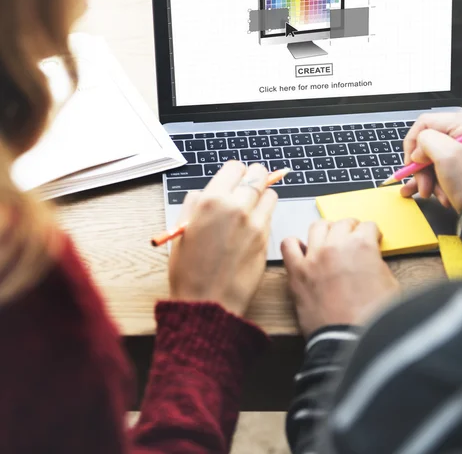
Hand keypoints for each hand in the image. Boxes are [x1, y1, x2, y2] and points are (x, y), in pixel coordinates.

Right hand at [169, 161, 277, 315]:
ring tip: (250, 207)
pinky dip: (264, 215)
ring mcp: (255, 223)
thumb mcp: (181, 230)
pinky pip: (271, 215)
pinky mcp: (266, 238)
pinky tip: (252, 226)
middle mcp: (236, 207)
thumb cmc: (189, 270)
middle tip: (247, 187)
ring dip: (262, 196)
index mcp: (212, 201)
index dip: (234, 173)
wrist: (208, 302)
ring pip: (270, 193)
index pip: (235, 167)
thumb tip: (205, 193)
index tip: (233, 179)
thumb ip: (194, 204)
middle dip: (253, 178)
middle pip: (258, 175)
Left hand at [281, 219, 398, 336]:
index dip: (371, 234)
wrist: (350, 341)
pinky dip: (294, 244)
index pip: (368, 226)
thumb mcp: (391, 285)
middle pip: (343, 223)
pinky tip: (303, 252)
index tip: (371, 239)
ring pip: (317, 226)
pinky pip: (288, 245)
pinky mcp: (297, 272)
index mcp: (362, 246)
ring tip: (329, 240)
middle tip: (353, 239)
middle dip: (351, 229)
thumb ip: (378, 264)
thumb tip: (370, 259)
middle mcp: (336, 245)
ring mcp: (314, 257)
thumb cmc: (372, 319)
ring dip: (326, 231)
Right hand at [400, 113, 461, 212]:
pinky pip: (438, 170)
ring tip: (430, 194)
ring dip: (426, 178)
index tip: (410, 163)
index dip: (413, 143)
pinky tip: (429, 193)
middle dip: (421, 167)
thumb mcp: (446, 155)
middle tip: (423, 185)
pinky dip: (432, 183)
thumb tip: (418, 151)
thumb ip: (426, 141)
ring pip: (430, 160)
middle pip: (427, 144)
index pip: (425, 123)